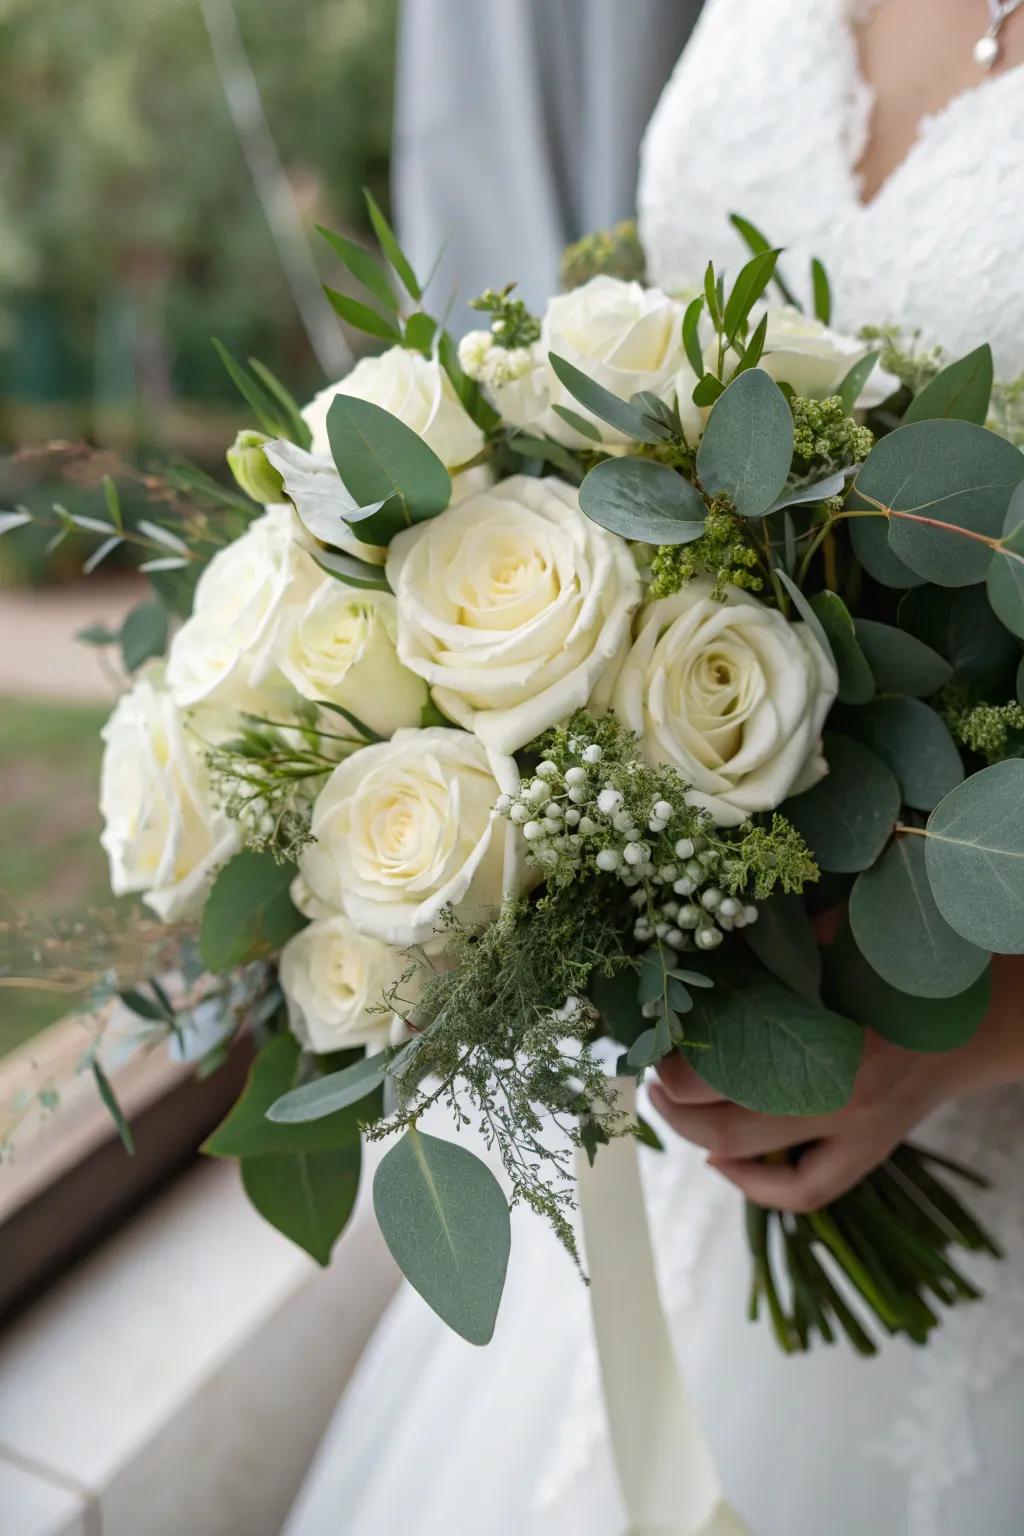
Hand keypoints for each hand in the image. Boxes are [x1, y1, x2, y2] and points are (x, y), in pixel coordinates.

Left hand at [649, 954, 1023, 1212]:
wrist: (977, 1016)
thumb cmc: (902, 971)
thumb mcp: (842, 943)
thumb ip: (777, 953)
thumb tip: (700, 956)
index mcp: (834, 1044)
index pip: (726, 1073)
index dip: (675, 1066)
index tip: (653, 1043)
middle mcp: (844, 1101)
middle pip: (729, 1128)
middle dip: (676, 1106)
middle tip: (652, 1077)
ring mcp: (858, 1136)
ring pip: (758, 1165)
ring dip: (702, 1142)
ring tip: (675, 1109)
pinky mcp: (869, 1154)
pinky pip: (805, 1193)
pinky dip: (755, 1186)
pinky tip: (722, 1160)